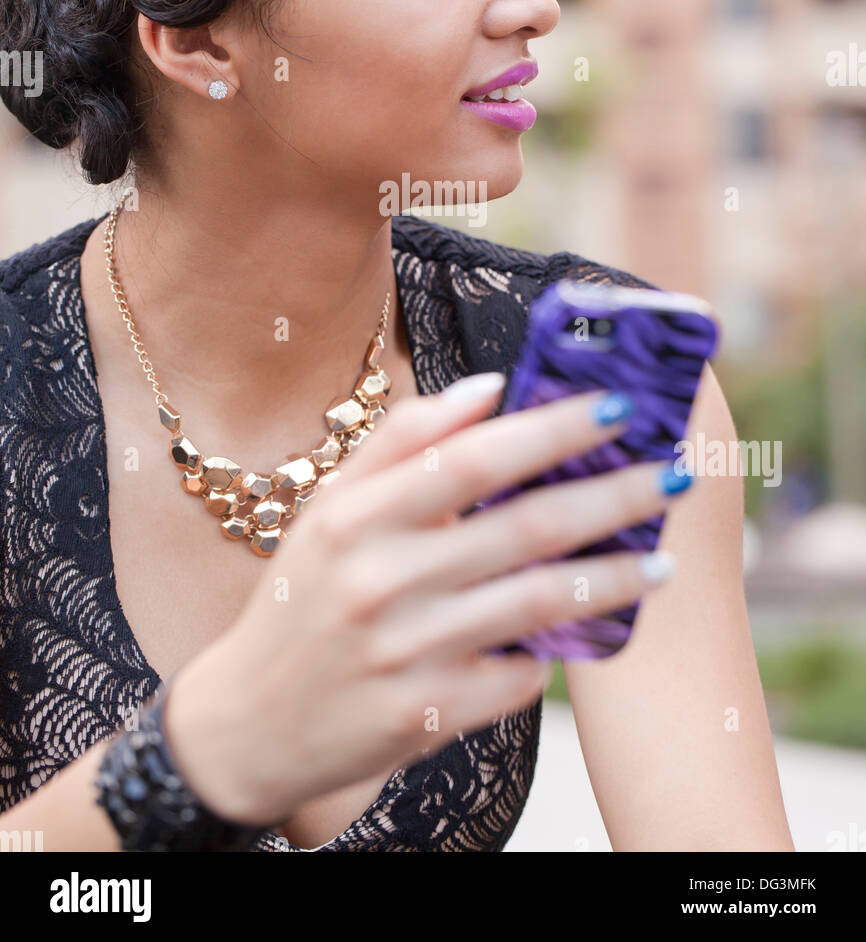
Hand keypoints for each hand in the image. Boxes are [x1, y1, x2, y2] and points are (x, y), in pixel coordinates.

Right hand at [164, 375, 691, 825]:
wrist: (251, 722)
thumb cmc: (304, 598)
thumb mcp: (331, 508)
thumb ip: (404, 441)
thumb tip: (491, 388)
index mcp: (355, 517)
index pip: (474, 459)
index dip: (553, 430)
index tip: (619, 408)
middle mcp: (379, 582)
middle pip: (524, 528)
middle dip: (611, 495)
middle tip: (670, 475)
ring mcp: (405, 655)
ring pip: (538, 605)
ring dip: (612, 577)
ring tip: (662, 559)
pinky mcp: (427, 719)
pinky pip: (518, 678)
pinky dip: (553, 654)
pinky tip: (585, 636)